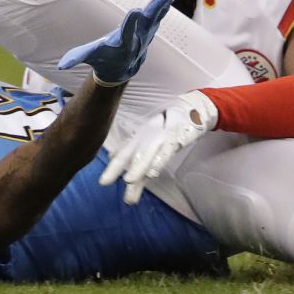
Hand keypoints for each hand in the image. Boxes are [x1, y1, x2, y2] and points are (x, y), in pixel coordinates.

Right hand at [57, 0, 184, 86]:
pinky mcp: (152, 20)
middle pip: (150, 21)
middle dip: (157, 9)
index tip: (137, 11)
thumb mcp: (89, 58)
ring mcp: (149, 28)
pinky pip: (163, 4)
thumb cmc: (102, 58)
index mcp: (124, 43)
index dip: (132, 23)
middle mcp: (140, 36)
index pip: (128, 33)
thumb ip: (76, 58)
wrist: (121, 68)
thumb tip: (62, 66)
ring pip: (160, 10)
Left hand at [99, 90, 218, 204]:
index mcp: (140, 138)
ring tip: (128, 181)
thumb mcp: (147, 135)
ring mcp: (160, 138)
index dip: (112, 168)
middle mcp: (147, 137)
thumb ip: (130, 148)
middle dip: (117, 168)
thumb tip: (111, 158)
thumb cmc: (166, 126)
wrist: (191, 110)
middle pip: (131, 155)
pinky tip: (152, 173)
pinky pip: (165, 152)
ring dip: (137, 168)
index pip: (123, 154)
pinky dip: (158, 162)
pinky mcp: (175, 139)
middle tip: (105, 181)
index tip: (102, 183)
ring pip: (146, 155)